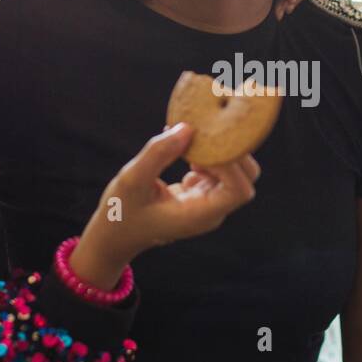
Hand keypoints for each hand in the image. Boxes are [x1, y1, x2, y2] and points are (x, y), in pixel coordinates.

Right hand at [69, 123, 259, 288]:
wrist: (115, 234)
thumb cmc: (121, 212)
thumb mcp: (132, 180)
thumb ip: (158, 153)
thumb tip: (188, 128)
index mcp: (200, 215)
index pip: (239, 190)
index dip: (230, 165)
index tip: (203, 147)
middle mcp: (211, 210)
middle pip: (246, 178)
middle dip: (230, 152)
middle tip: (202, 136)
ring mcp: (208, 202)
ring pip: (235, 171)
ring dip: (218, 150)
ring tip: (188, 140)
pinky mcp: (200, 193)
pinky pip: (217, 168)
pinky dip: (206, 153)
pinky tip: (181, 146)